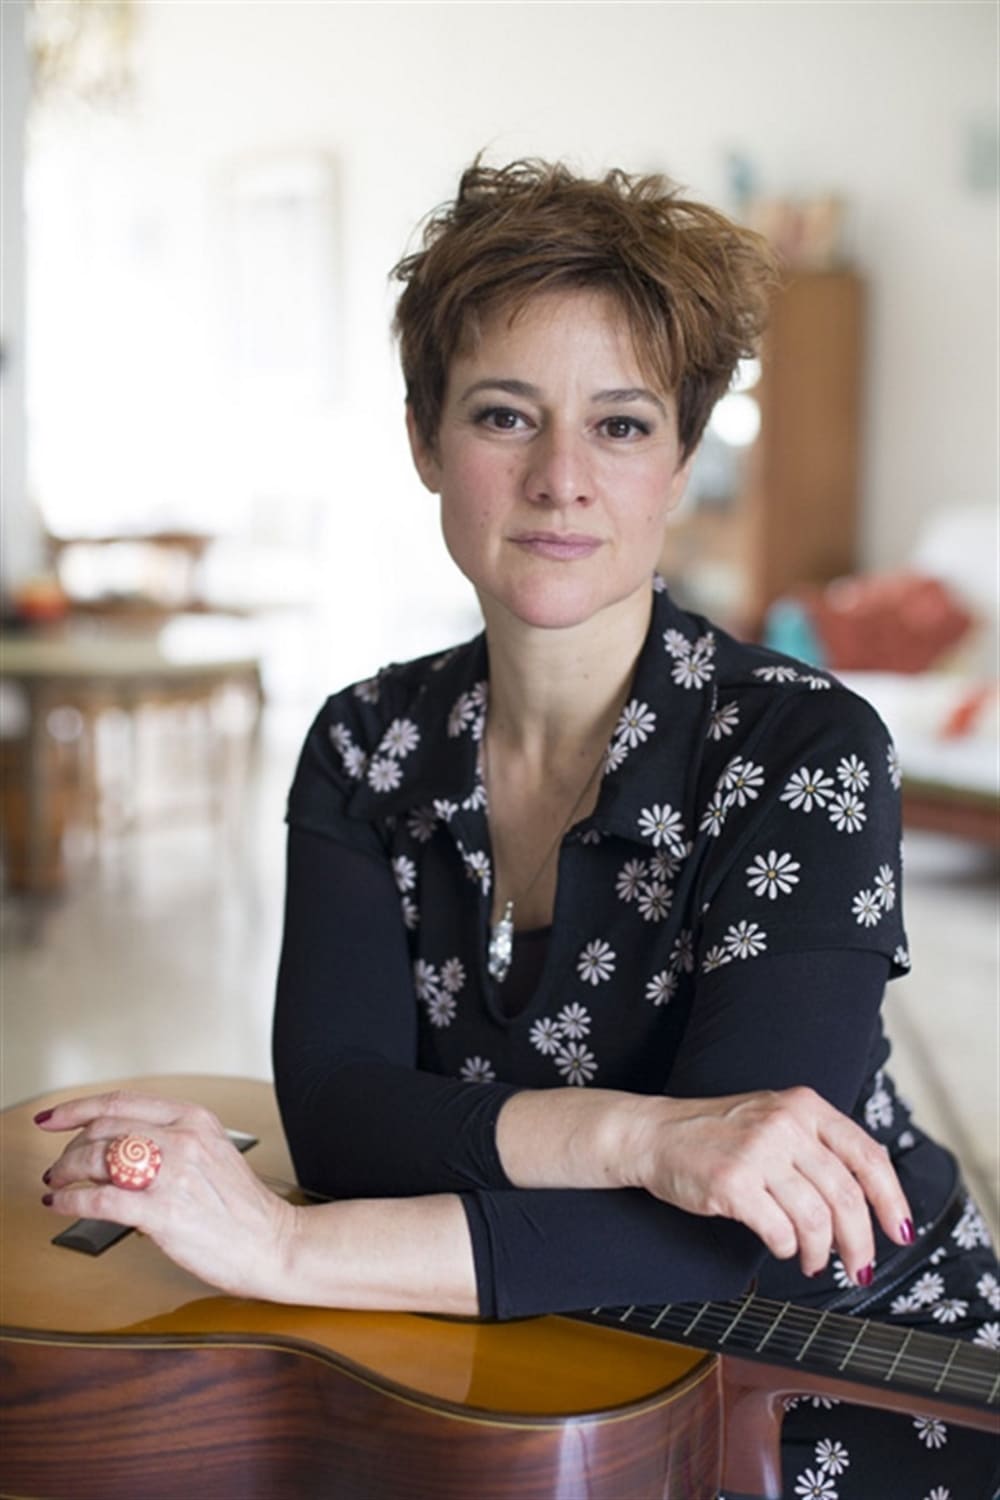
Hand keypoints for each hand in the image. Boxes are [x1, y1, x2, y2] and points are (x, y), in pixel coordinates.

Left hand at [37, 1091, 299, 1300]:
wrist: (271, 1242)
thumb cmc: (241, 1207)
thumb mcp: (210, 1152)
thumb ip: (168, 1140)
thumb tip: (114, 1145)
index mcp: (194, 1119)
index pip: (121, 1101)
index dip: (77, 1107)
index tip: (54, 1116)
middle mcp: (183, 1139)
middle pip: (103, 1128)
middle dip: (70, 1147)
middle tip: (60, 1164)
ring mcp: (173, 1174)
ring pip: (97, 1158)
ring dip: (65, 1171)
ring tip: (58, 1183)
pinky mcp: (164, 1212)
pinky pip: (101, 1200)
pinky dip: (71, 1202)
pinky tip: (62, 1205)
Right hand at [629, 1086, 912, 1282]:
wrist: (657, 1133)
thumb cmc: (720, 1134)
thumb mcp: (777, 1120)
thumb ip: (820, 1148)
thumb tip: (868, 1205)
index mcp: (805, 1106)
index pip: (867, 1156)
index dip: (892, 1200)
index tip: (901, 1232)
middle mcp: (785, 1124)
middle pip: (846, 1196)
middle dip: (860, 1243)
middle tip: (859, 1267)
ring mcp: (758, 1152)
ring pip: (816, 1219)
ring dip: (821, 1252)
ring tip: (814, 1261)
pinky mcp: (733, 1182)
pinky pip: (780, 1231)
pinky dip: (788, 1248)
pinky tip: (782, 1246)